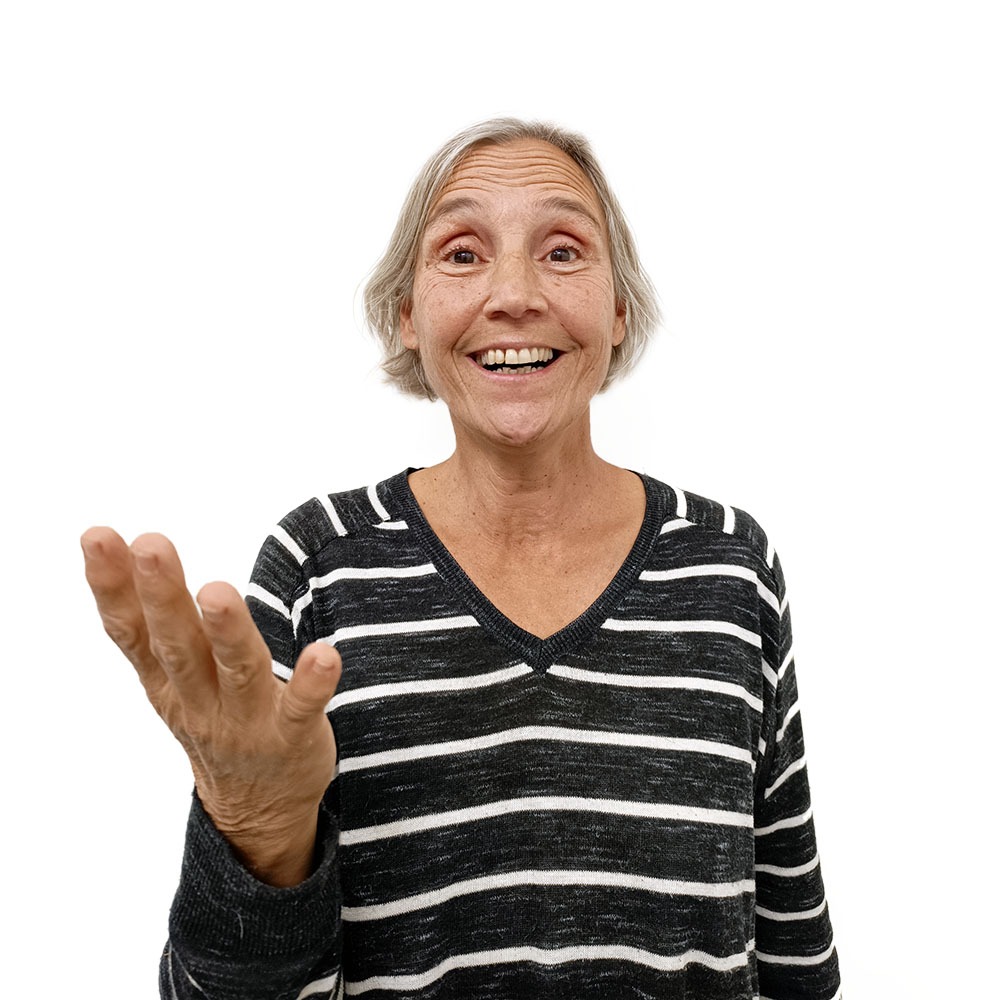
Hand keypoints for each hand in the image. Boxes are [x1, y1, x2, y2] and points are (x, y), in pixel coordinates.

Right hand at [81, 526, 341, 886]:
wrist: (256, 810)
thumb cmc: (215, 719)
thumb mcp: (172, 678)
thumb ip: (155, 623)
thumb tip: (129, 550)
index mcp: (167, 682)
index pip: (132, 632)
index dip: (113, 587)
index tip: (98, 538)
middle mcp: (199, 701)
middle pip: (178, 646)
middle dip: (163, 596)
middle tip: (151, 546)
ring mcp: (246, 721)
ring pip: (235, 673)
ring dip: (227, 632)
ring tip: (217, 591)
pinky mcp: (292, 737)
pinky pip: (301, 709)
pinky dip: (310, 683)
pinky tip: (325, 655)